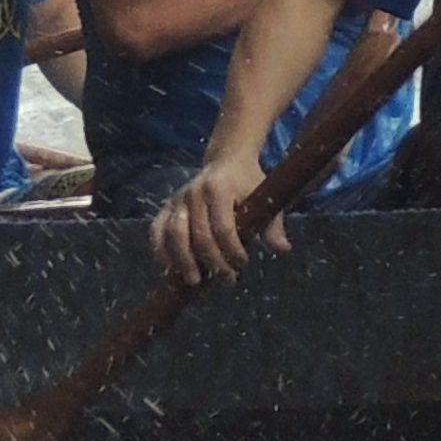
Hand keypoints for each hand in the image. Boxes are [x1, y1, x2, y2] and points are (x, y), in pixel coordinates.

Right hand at [152, 154, 286, 285]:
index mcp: (219, 188)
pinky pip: (157, 230)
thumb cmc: (248, 182)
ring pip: (174, 234)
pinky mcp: (166, 206)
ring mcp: (178, 199)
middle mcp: (194, 192)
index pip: (223, 227)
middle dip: (213, 261)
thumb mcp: (265, 197)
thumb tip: (283, 250)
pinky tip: (171, 268)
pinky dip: (161, 250)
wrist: (226, 159)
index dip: (232, 250)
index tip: (243, 264)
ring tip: (196, 281)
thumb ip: (272, 225)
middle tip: (227, 279)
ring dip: (184, 261)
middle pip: (199, 235)